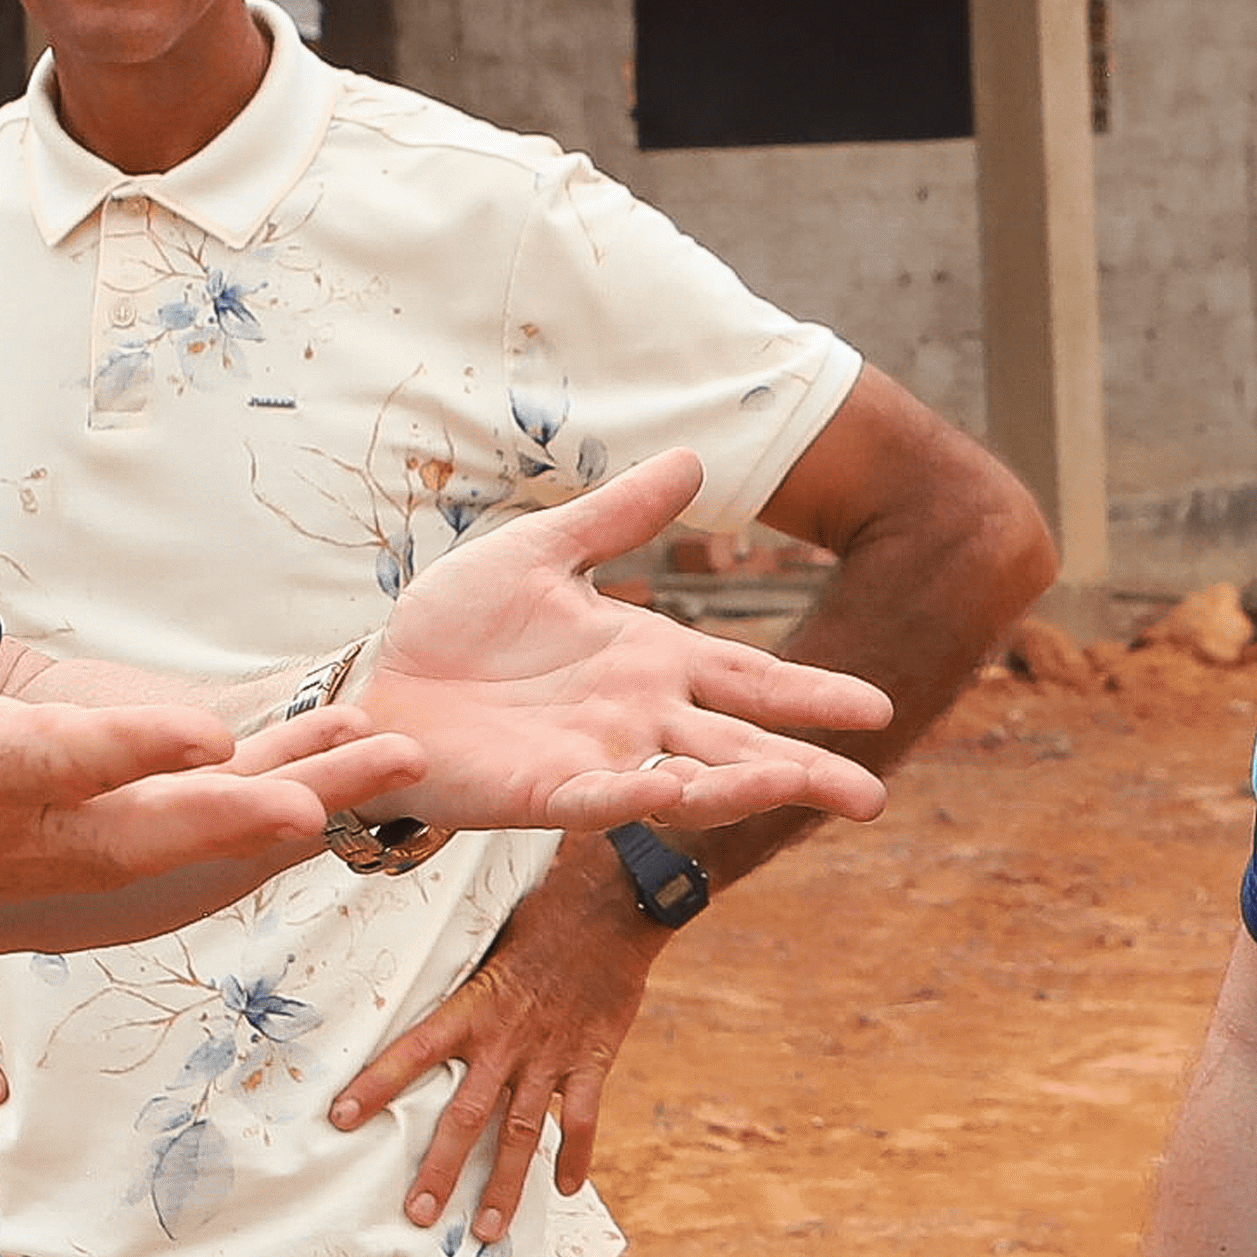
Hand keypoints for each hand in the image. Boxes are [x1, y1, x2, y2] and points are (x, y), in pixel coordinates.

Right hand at [0, 524, 425, 935]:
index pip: (62, 760)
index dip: (132, 745)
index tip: (205, 731)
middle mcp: (38, 825)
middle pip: (153, 826)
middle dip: (238, 815)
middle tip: (322, 802)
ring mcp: (78, 850)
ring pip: (200, 836)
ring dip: (294, 804)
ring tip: (389, 770)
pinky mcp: (107, 847)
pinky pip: (209, 832)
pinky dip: (282, 808)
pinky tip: (362, 778)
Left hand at [331, 845, 658, 1244]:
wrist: (612, 905)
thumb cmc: (542, 916)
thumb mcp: (487, 943)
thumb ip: (462, 986)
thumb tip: (420, 1003)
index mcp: (473, 1007)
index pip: (412, 1052)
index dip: (375, 1086)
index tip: (339, 1118)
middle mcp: (506, 1039)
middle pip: (465, 1115)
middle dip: (440, 1168)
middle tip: (417, 1214)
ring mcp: (550, 1055)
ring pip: (520, 1131)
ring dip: (504, 1183)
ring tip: (485, 1229)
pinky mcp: (592, 1059)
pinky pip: (581, 1118)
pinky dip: (575, 1155)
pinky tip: (566, 1187)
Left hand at [361, 450, 895, 833]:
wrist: (377, 679)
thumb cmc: (458, 627)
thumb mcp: (542, 552)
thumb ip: (617, 518)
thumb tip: (693, 458)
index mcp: (648, 660)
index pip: (748, 677)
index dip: (810, 694)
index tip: (880, 706)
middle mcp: (636, 717)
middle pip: (739, 746)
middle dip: (805, 769)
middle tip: (874, 797)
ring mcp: (593, 758)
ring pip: (688, 781)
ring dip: (746, 790)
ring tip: (809, 791)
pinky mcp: (538, 791)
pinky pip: (598, 797)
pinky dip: (637, 798)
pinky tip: (676, 793)